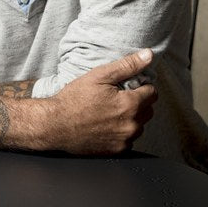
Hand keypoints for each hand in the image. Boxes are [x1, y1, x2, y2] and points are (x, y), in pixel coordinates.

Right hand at [41, 49, 157, 154]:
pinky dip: (121, 132)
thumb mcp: (99, 76)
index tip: (127, 87)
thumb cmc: (74, 99)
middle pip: (149, 110)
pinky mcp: (117, 151)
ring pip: (139, 125)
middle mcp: (131, 125)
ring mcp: (125, 140)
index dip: (140, 87)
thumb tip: (148, 55)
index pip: (152, 93)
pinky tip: (106, 125)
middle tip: (116, 98)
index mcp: (130, 104)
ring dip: (131, 118)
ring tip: (109, 112)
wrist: (55, 125)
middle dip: (137, 102)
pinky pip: (128, 139)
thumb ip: (127, 65)